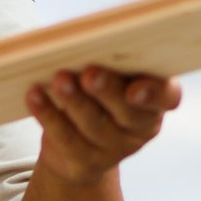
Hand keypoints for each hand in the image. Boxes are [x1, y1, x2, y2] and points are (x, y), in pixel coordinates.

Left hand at [25, 66, 181, 186]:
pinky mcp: (83, 164)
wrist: (78, 144)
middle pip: (127, 113)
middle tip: (90, 73)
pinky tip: (34, 94)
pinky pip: (64, 139)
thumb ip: (111, 59)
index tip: (135, 87)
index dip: (154, 94)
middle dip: (108, 92)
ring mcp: (112, 150)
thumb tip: (86, 36)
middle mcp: (139, 129)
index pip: (167, 97)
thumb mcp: (113, 75)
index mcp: (155, 101)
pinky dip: (47, 114)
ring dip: (75, 101)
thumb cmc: (100, 91)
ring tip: (59, 80)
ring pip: (94, 127)